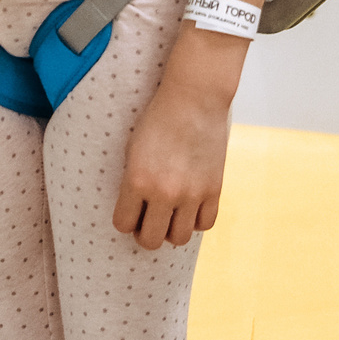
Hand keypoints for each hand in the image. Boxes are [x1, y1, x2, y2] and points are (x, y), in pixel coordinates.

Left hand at [115, 73, 231, 248]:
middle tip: (147, 221)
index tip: (128, 215)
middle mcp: (164, 192)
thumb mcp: (133, 148)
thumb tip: (134, 211)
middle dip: (145, 234)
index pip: (123, 224)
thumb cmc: (158, 120)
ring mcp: (192, 194)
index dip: (124, 222)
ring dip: (171, 231)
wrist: (193, 99)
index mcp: (137, 180)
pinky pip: (205, 224)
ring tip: (169, 216)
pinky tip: (189, 208)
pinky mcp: (214, 190)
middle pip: (151, 240)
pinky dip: (196, 221)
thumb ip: (133, 181)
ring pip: (179, 238)